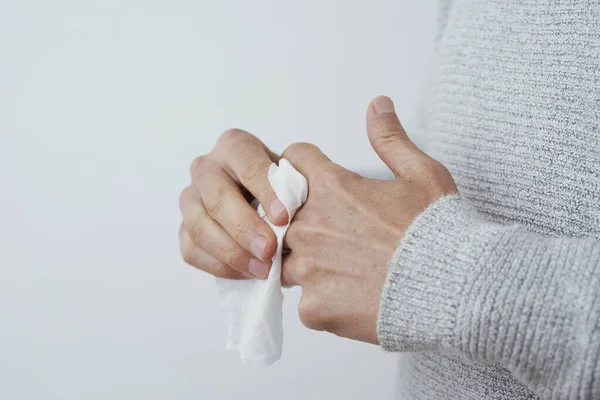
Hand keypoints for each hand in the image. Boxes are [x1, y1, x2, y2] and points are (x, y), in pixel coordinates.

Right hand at [179, 129, 287, 278]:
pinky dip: (220, 266)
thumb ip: (297, 182)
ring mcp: (190, 198)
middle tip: (269, 249)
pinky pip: (192, 250)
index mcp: (235, 146)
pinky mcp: (185, 228)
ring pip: (199, 226)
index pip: (247, 163)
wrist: (268, 204)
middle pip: (217, 197)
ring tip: (262, 269)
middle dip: (244, 227)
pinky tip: (247, 273)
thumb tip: (298, 200)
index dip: (265, 190)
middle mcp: (206, 168)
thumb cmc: (285, 188)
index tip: (283, 218)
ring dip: (231, 252)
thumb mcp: (296, 176)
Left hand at [281, 96, 458, 343]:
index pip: (292, 162)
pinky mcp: (314, 308)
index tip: (316, 184)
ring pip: (286, 264)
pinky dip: (324, 302)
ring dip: (308, 265)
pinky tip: (354, 301)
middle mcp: (309, 225)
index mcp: (331, 187)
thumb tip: (377, 103)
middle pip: (282, 217)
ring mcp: (308, 269)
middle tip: (340, 238)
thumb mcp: (422, 174)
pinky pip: (305, 303)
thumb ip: (390, 139)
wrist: (454, 289)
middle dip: (304, 223)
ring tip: (345, 272)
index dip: (304, 170)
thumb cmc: (440, 230)